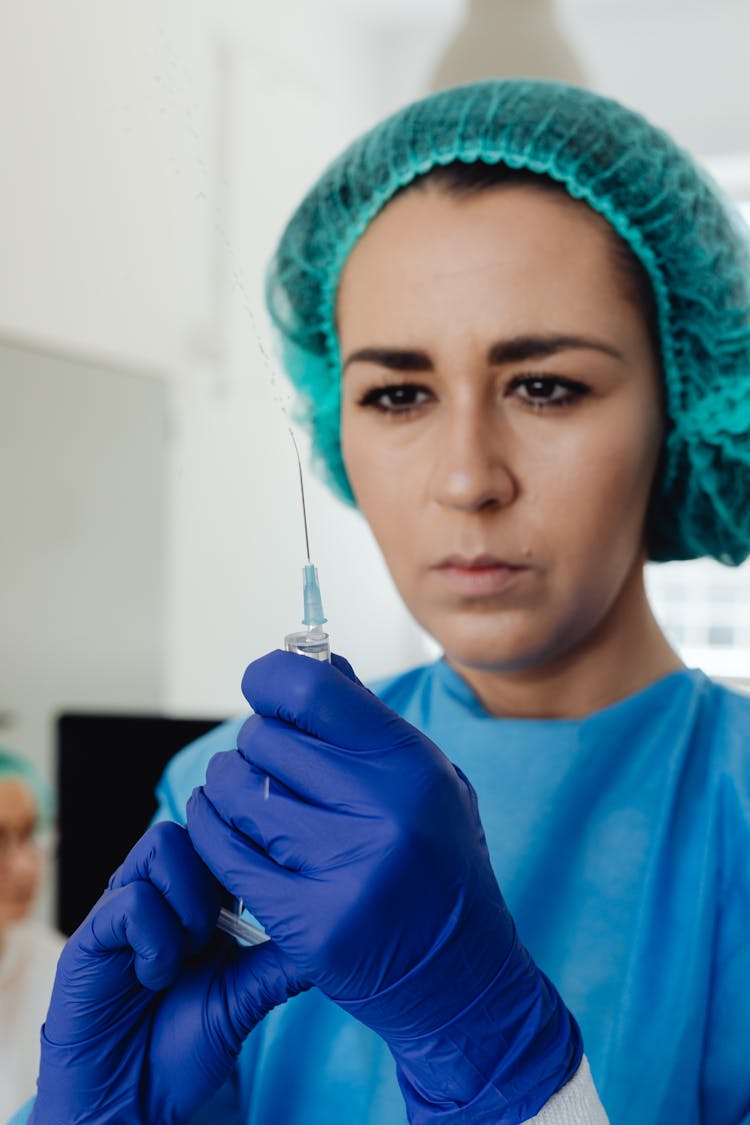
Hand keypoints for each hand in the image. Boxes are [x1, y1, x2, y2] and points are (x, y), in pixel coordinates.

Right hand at [31, 821, 305, 1124]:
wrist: (130, 1103)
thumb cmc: (181, 1049)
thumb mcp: (245, 998)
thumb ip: (280, 961)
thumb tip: (338, 927)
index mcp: (195, 899)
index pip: (225, 838)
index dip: (248, 857)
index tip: (265, 897)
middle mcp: (158, 892)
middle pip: (195, 825)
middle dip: (219, 873)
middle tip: (222, 933)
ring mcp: (122, 908)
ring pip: (161, 845)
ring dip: (188, 901)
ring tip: (190, 953)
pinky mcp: (90, 936)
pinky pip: (129, 900)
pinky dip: (155, 940)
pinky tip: (156, 978)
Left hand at [187, 652, 581, 1120]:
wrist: (463, 982)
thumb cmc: (442, 869)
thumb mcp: (430, 781)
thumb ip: (368, 721)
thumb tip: (313, 657)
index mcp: (412, 766)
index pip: (313, 690)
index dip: (271, 676)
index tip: (262, 685)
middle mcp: (382, 813)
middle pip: (266, 740)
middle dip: (257, 744)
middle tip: (269, 761)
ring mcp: (344, 873)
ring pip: (237, 792)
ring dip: (229, 786)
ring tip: (245, 794)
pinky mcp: (309, 927)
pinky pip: (225, 854)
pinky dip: (211, 830)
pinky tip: (222, 826)